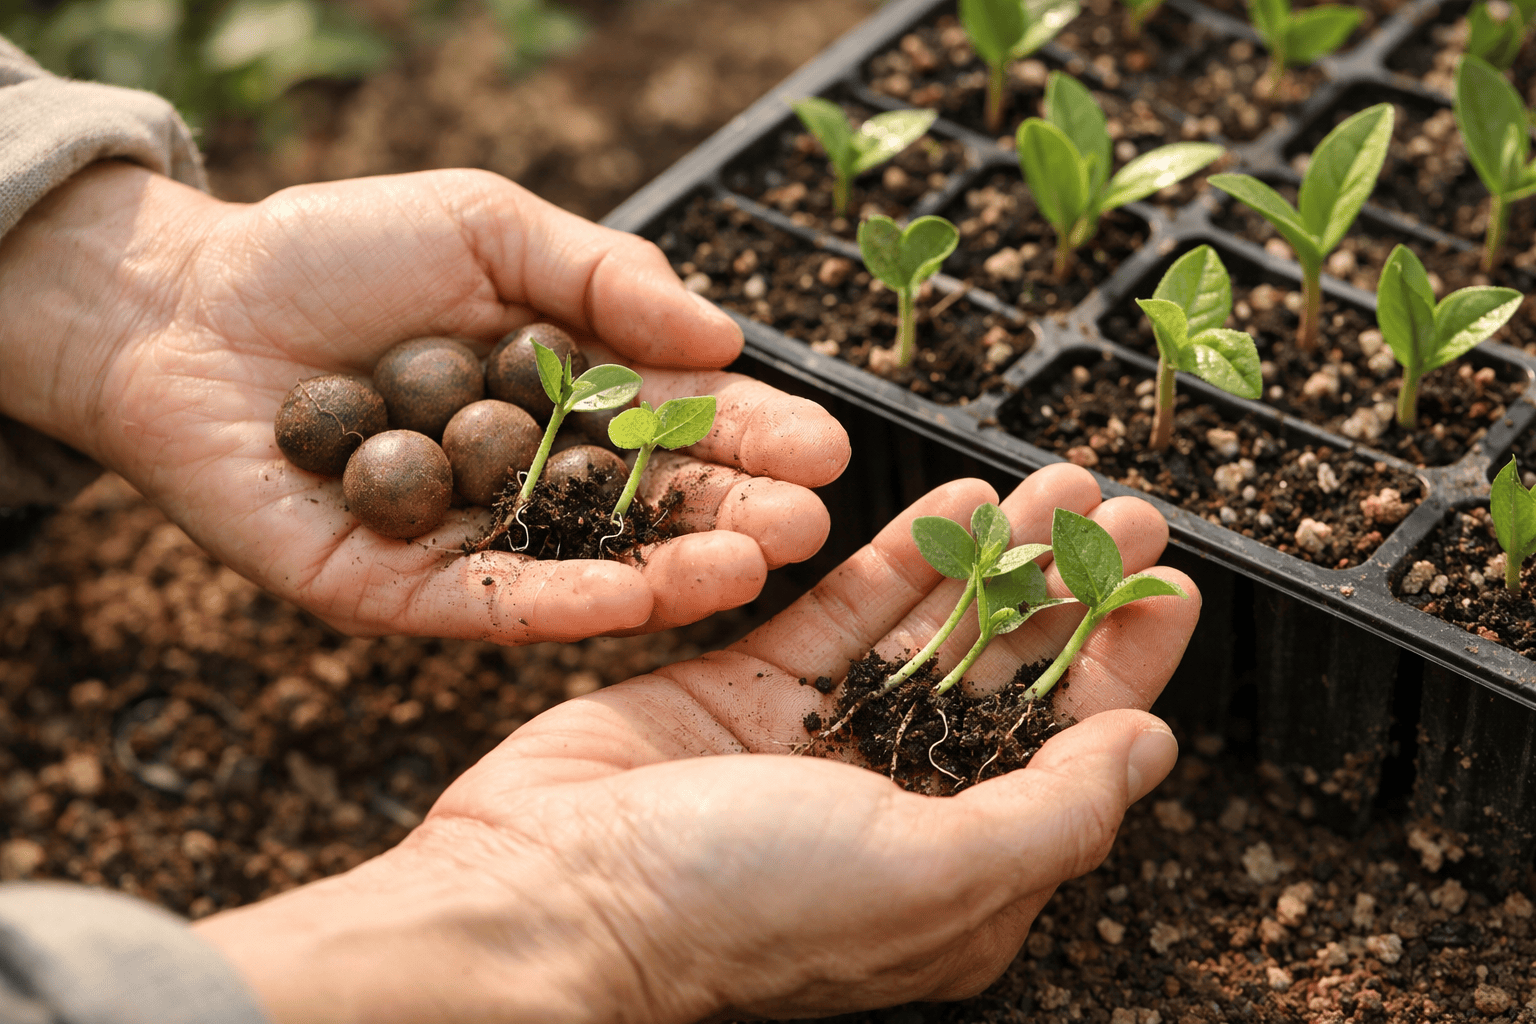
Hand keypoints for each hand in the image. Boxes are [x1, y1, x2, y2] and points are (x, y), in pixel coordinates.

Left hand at [0, 161, 848, 641]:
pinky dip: (567, 603)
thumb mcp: (492, 228)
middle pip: (649, 506)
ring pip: (591, 566)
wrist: (182, 306)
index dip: (753, 434)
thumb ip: (606, 277)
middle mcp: (533, 477)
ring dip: (675, 570)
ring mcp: (473, 542)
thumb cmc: (337, 249)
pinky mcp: (403, 592)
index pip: (679, 423)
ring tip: (754, 563)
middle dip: (732, 512)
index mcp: (567, 393)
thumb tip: (722, 338)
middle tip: (809, 522)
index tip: (827, 447)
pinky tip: (642, 596)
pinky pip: (495, 604)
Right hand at [195, 465, 1199, 1023]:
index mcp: (960, 875)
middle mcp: (897, 807)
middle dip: (1071, 594)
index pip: (1074, 755)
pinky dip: (897, 556)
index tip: (1171, 585)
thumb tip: (1149, 748)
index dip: (1127, 666)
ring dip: (997, 559)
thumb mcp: (931, 874)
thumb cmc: (736, 911)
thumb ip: (1053, 812)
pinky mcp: (746, 688)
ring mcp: (818, 743)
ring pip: (931, 633)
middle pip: (1010, 682)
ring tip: (1056, 485)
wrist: (545, 897)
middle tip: (1126, 509)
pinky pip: (840, 610)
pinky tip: (951, 503)